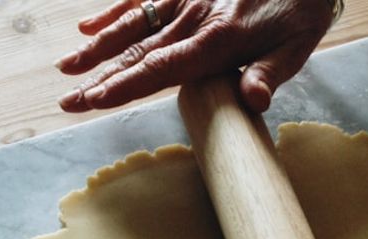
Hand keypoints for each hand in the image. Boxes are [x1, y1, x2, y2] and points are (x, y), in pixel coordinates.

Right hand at [55, 0, 335, 113]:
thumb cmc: (301, 9)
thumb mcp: (297, 44)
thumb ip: (270, 73)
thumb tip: (253, 102)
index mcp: (218, 39)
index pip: (162, 68)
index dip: (125, 86)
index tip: (95, 100)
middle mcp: (193, 17)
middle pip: (137, 54)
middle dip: (99, 79)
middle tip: (68, 102)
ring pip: (132, 27)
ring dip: (96, 48)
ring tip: (66, 68)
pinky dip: (114, 12)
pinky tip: (87, 26)